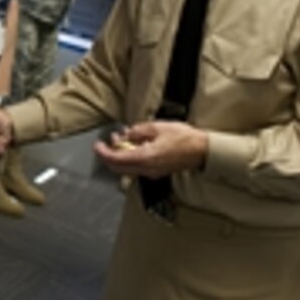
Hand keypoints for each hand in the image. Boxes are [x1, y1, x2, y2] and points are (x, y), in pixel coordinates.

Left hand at [92, 121, 207, 178]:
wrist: (201, 150)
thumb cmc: (183, 138)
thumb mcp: (157, 127)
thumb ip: (137, 131)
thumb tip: (125, 135)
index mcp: (144, 158)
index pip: (116, 160)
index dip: (103, 153)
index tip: (97, 146)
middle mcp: (146, 169)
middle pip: (118, 168)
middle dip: (109, 156)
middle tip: (104, 144)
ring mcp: (151, 173)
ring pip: (127, 169)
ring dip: (119, 156)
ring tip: (120, 140)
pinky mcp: (156, 172)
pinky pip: (137, 168)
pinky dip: (129, 158)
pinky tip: (133, 146)